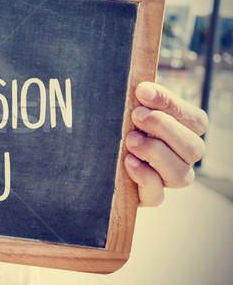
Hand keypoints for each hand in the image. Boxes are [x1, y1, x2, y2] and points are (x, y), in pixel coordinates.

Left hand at [124, 81, 208, 206]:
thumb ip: (137, 99)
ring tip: (130, 140)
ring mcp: (166, 179)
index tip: (142, 91)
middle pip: (195, 148)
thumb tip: (142, 88)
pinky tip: (128, 162)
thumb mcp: (126, 109)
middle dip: (165, 128)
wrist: (89, 159)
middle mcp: (180, 157)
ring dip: (155, 153)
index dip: (171, 105)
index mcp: (182, 132)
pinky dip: (144, 178)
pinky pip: (157, 195)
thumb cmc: (114, 125)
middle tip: (135, 116)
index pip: (195, 120)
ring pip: (181, 175)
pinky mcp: (148, 196)